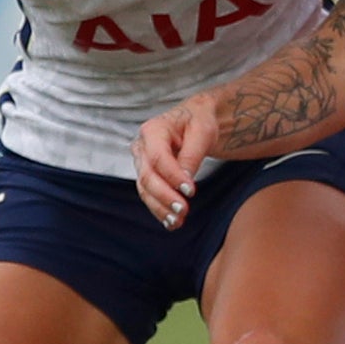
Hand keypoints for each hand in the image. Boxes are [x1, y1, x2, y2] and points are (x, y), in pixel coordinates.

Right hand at [134, 99, 216, 226]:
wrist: (195, 121)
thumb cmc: (199, 121)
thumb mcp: (203, 132)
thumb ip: (192, 154)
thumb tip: (185, 179)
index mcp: (153, 130)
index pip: (158, 158)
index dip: (172, 176)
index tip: (190, 191)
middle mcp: (142, 147)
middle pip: (148, 177)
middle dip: (165, 196)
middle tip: (183, 210)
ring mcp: (142, 163)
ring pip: (145, 190)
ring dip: (160, 208)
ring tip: (178, 221)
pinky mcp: (147, 176)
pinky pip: (149, 195)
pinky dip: (159, 210)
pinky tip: (172, 222)